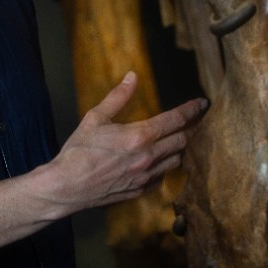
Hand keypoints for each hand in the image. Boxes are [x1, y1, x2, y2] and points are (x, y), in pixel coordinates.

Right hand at [45, 71, 207, 210]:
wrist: (65, 187)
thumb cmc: (78, 151)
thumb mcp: (95, 117)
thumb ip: (118, 97)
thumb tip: (132, 76)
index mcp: (138, 136)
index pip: (175, 120)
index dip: (192, 110)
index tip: (202, 103)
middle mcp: (147, 157)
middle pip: (182, 141)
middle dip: (190, 129)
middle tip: (193, 121)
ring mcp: (145, 177)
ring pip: (176, 161)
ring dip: (179, 149)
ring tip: (177, 139)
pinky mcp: (139, 191)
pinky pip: (162, 178)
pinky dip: (164, 167)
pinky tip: (158, 161)